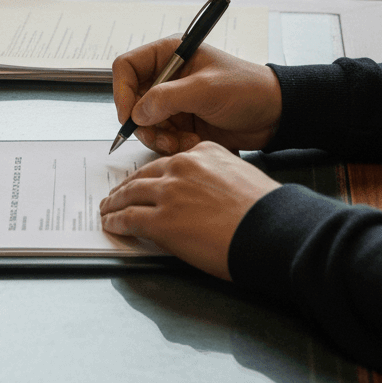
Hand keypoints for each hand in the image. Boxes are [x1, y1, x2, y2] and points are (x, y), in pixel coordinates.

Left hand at [100, 141, 279, 279]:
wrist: (273, 230)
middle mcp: (182, 166)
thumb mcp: (239, 177)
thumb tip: (200, 196)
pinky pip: (130, 217)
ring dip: (115, 202)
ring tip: (107, 209)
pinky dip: (117, 220)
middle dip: (127, 186)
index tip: (145, 181)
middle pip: (144, 175)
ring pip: (131, 193)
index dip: (152, 174)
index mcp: (202, 152)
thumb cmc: (267, 212)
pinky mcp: (162, 220)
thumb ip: (213, 178)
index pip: (168, 162)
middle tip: (116, 194)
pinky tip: (111, 224)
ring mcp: (170, 192)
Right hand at [112, 36, 281, 154]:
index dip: (122, 91)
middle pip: (132, 100)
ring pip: (145, 122)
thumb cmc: (247, 89)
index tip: (129, 117)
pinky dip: (172, 144)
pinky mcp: (181, 121)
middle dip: (144, 122)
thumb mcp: (207, 89)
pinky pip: (161, 136)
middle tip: (161, 138)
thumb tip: (137, 113)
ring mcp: (173, 100)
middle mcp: (166, 76)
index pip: (127, 67)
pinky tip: (194, 143)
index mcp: (169, 54)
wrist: (275, 115)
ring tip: (184, 142)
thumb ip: (168, 98)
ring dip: (160, 137)